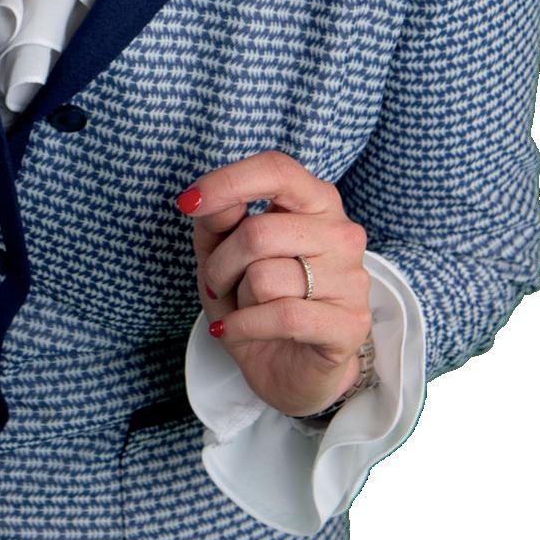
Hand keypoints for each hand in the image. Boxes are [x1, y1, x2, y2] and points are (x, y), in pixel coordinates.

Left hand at [177, 151, 371, 419]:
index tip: (188, 204)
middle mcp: (342, 233)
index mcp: (316, 202)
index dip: (227, 182)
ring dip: (237, 300)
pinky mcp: (350, 323)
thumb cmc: (256, 301)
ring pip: (265, 278)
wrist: (288, 369)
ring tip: (245, 309)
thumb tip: (212, 202)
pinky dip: (243, 326)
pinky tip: (235, 331)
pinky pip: (281, 316)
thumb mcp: (222, 255)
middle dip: (220, 265)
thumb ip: (216, 222)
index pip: (276, 170)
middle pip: (258, 232)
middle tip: (218, 285)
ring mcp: (351, 278)